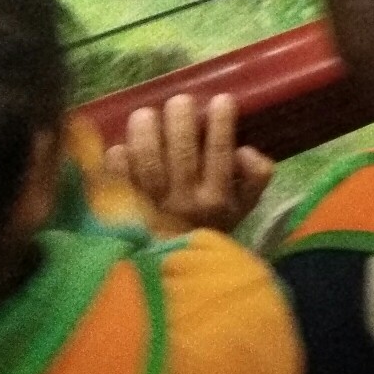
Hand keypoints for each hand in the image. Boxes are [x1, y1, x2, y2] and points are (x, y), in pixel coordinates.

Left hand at [105, 94, 273, 233]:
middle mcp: (185, 202)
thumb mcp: (244, 208)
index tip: (222, 99)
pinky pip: (118, 182)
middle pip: (181, 153)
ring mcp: (152, 208)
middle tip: (180, 101)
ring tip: (146, 113)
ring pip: (148, 163)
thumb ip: (256, 178)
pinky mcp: (124, 213)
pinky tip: (120, 147)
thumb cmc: (209, 229)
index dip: (221, 122)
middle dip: (180, 119)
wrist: (173, 273)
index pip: (220, 151)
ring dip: (146, 132)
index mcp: (217, 199)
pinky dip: (117, 162)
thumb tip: (244, 150)